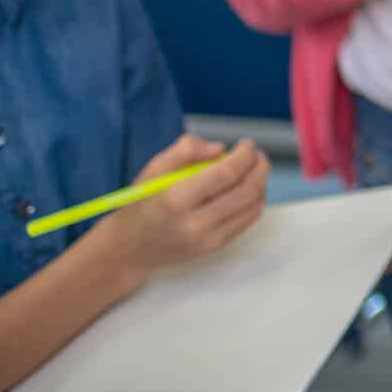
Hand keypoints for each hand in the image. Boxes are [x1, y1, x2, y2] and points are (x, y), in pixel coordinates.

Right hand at [90, 136, 268, 281]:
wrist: (130, 248)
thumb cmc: (142, 204)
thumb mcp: (152, 170)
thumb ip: (184, 150)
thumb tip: (220, 148)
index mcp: (176, 200)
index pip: (226, 174)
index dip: (244, 155)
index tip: (246, 143)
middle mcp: (195, 224)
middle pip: (247, 190)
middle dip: (259, 166)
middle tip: (256, 154)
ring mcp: (208, 239)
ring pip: (253, 205)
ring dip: (261, 182)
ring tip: (252, 168)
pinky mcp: (216, 247)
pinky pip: (249, 219)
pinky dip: (255, 199)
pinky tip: (246, 188)